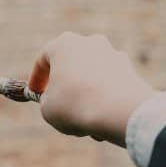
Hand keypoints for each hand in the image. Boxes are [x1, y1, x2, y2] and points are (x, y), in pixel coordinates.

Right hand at [29, 33, 157, 146]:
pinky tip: (103, 122)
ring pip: (92, 77)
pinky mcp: (129, 69)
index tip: (35, 94)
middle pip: (70, 65)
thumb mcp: (48, 109)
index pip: (43, 59)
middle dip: (65, 86)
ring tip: (84, 124)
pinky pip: (109, 85)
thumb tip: (56, 101)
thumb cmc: (76, 106)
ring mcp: (112, 54)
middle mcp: (89, 42)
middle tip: (59, 105)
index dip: (36, 79)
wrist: (119, 111)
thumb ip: (47, 101)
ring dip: (86, 97)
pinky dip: (104, 100)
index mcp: (63, 44)